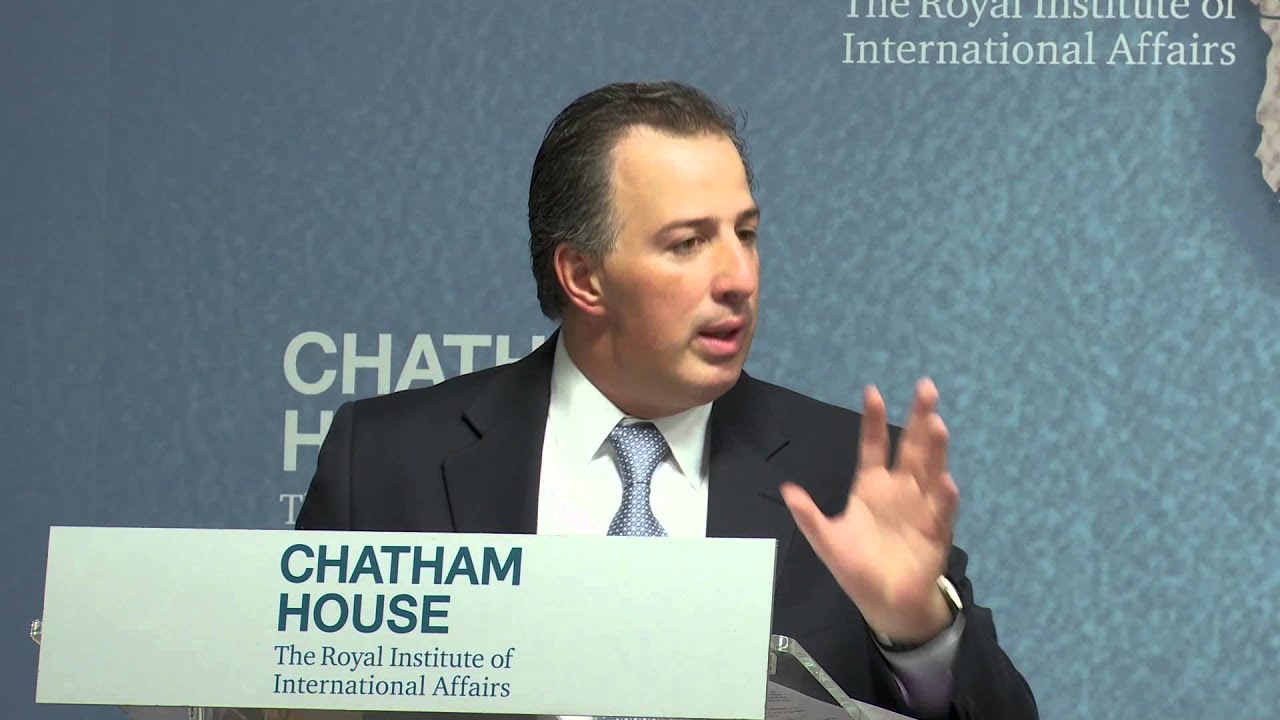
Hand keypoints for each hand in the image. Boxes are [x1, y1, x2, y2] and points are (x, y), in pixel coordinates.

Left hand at [780, 378, 958, 644]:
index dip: (873, 420)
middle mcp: (900, 490)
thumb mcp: (827, 540)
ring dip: (935, 448)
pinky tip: (946, 481)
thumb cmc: (858, 569)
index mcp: (872, 486)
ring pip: (930, 470)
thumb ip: (809, 516)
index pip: (874, 446)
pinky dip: (944, 497)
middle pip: (911, 447)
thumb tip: (787, 489)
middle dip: (919, 418)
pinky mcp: (936, 532)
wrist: (886, 604)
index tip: (872, 392)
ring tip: (937, 424)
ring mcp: (921, 507)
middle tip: (925, 388)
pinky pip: (942, 511)